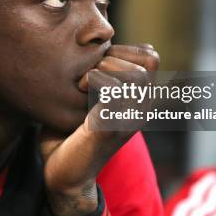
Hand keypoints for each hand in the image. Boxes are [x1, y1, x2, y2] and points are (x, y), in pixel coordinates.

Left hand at [39, 44, 159, 215]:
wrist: (64, 175)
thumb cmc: (69, 133)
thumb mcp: (88, 97)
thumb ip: (96, 73)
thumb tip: (90, 40)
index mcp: (138, 98)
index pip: (151, 55)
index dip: (123, 50)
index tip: (97, 65)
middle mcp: (141, 108)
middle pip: (150, 59)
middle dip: (114, 56)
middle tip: (90, 74)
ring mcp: (130, 118)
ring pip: (136, 73)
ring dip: (104, 70)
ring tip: (84, 85)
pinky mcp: (113, 128)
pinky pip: (114, 90)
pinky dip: (93, 83)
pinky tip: (80, 94)